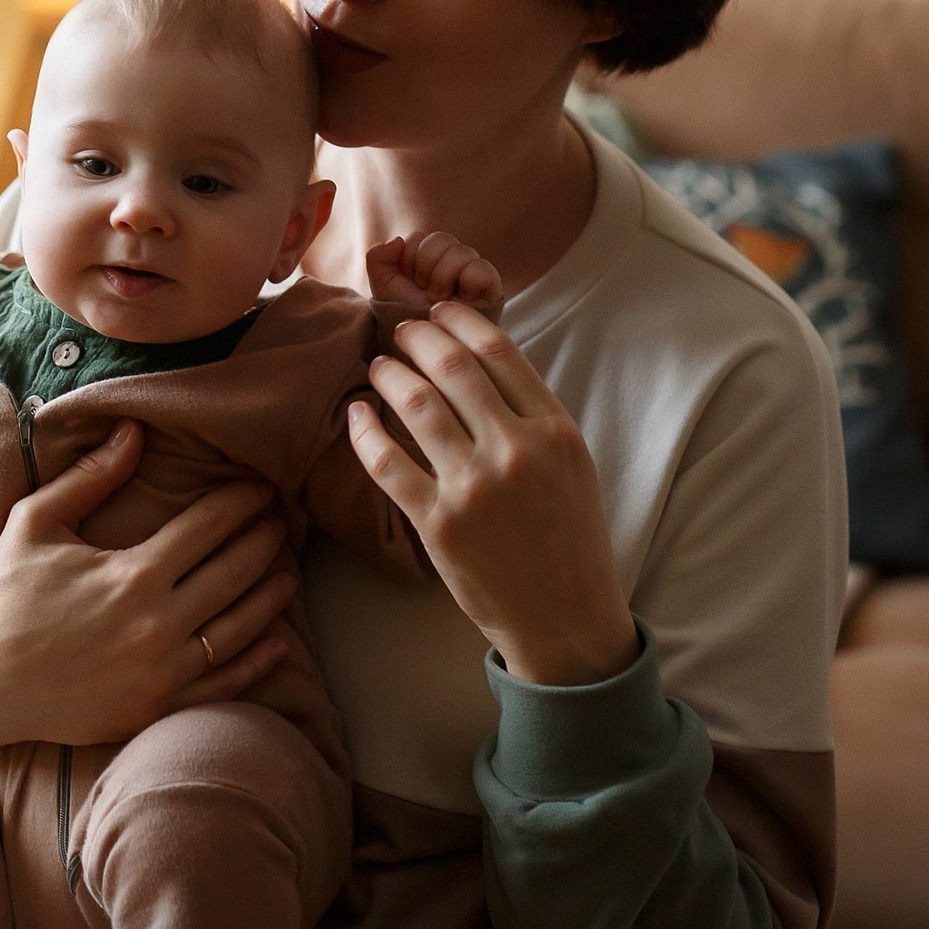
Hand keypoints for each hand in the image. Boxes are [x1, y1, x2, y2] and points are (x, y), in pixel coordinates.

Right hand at [0, 421, 296, 759]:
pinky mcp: (156, 709)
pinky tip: (277, 641)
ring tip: (289, 571)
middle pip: (234, 572)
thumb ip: (91, 476)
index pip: (208, 527)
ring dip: (271, 595)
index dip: (241, 502)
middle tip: (285, 520)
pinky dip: (256, 661)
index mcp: (132, 573)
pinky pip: (224, 684)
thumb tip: (135, 429)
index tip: (261, 487)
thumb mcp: (35, 523)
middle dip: (264, 541)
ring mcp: (161, 672)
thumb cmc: (1, 595)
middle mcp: (157, 623)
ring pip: (239, 628)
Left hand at [348, 302, 638, 686]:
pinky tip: (356, 414)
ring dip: (388, 375)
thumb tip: (477, 363)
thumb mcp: (571, 465)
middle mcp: (516, 450)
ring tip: (378, 366)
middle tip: (399, 330)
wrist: (565, 618)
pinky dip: (365, 431)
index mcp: (555, 430)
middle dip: (417, 337)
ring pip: (416, 405)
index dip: (458, 321)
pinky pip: (386, 462)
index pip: (498, 351)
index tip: (437, 311)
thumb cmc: (568, 538)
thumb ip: (532, 416)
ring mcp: (474, 486)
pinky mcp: (437, 523)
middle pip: (451, 367)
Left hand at [365, 231, 504, 319]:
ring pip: (461, 251)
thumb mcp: (384, 287)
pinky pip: (482, 267)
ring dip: (443, 277)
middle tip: (424, 292)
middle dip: (425, 266)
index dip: (408, 258)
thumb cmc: (407, 319)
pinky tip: (461, 299)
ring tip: (439, 300)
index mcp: (428, 258)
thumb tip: (397, 240)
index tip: (409, 282)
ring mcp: (473, 274)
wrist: (424, 351)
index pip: (419, 237)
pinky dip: (468, 280)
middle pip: (440, 238)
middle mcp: (452, 262)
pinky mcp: (491, 289)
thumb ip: (377, 258)